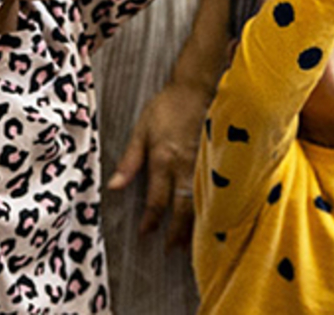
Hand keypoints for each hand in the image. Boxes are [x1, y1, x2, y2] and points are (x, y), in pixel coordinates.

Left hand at [107, 81, 212, 248]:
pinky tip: (214, 212)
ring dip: (196, 222)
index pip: (156, 200)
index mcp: (163, 159)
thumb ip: (129, 160)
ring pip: (202, 200)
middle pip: (181, 207)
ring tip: (193, 239)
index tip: (145, 234)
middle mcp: (185, 165)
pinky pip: (218, 186)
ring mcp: (206, 161)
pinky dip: (214, 203)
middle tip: (172, 248)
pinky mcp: (220, 156)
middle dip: (176, 230)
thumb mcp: (141, 129)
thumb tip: (113, 186)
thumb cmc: (168, 105)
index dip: (150, 220)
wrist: (199, 85)